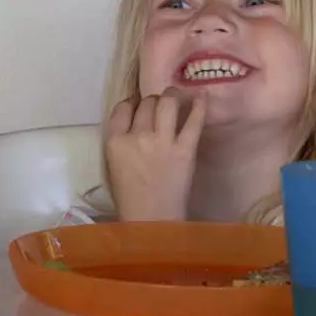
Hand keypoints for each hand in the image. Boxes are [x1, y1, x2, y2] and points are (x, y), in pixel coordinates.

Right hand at [104, 88, 204, 222]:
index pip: (123, 107)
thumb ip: (120, 140)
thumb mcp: (113, 165)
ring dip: (172, 95)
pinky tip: (202, 95)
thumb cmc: (129, 197)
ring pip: (167, 103)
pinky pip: (194, 121)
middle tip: (159, 105)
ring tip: (176, 95)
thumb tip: (135, 121)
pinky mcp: (185, 149)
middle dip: (152, 100)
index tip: (137, 106)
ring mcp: (163, 141)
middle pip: (146, 103)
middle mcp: (137, 136)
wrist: (152, 219)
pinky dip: (199, 106)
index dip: (132, 103)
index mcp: (115, 141)